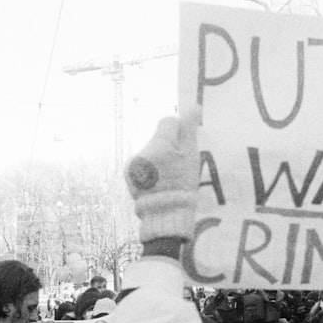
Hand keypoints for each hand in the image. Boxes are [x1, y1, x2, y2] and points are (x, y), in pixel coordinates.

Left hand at [126, 108, 200, 242]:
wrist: (165, 215)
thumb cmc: (183, 185)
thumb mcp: (191, 158)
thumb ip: (189, 131)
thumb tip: (193, 107)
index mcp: (159, 144)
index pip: (168, 122)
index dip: (180, 131)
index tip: (186, 145)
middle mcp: (143, 150)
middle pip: (159, 138)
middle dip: (169, 147)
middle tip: (179, 165)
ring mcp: (133, 163)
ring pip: (151, 151)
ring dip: (159, 158)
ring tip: (169, 177)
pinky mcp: (128, 175)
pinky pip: (142, 164)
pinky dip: (150, 169)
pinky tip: (159, 182)